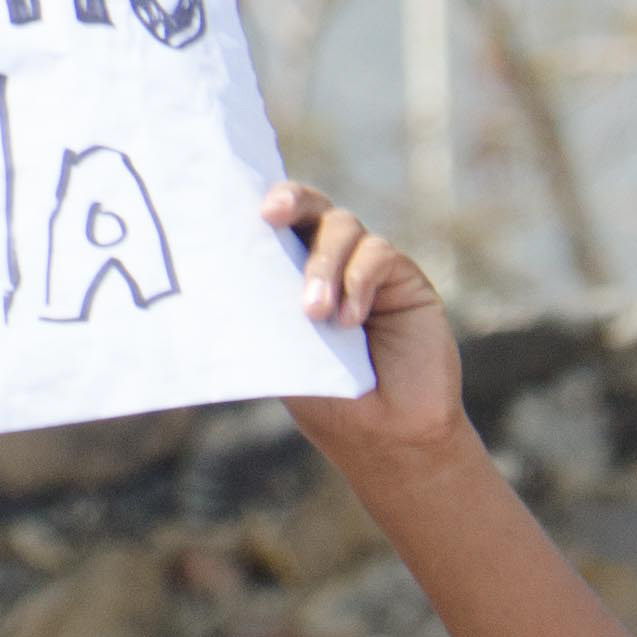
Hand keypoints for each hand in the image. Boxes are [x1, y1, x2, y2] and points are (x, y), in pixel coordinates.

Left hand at [268, 184, 468, 471]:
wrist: (390, 435)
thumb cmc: (331, 400)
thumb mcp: (286, 353)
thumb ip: (270, 309)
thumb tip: (231, 273)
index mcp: (293, 275)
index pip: (277, 226)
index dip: (263, 205)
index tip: (249, 210)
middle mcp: (331, 262)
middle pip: (311, 207)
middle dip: (291, 200)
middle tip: (271, 215)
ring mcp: (368, 267)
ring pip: (343, 226)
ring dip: (323, 264)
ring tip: (315, 313)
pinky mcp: (405, 280)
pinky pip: (378, 254)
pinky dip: (358, 281)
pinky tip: (350, 321)